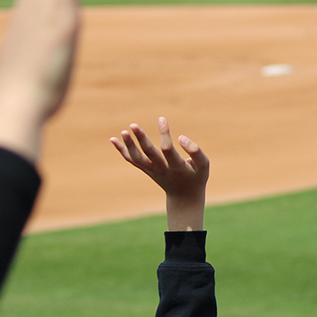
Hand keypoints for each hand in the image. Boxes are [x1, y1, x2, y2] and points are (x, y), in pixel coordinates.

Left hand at [110, 117, 208, 231]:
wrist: (184, 197)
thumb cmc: (196, 177)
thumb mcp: (204, 165)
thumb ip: (195, 151)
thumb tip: (180, 137)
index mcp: (177, 167)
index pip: (167, 149)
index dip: (164, 134)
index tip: (161, 119)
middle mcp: (162, 169)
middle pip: (148, 153)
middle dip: (141, 139)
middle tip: (133, 125)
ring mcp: (152, 170)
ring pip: (137, 158)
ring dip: (129, 145)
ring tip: (124, 131)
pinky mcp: (146, 169)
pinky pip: (132, 160)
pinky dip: (122, 150)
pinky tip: (113, 139)